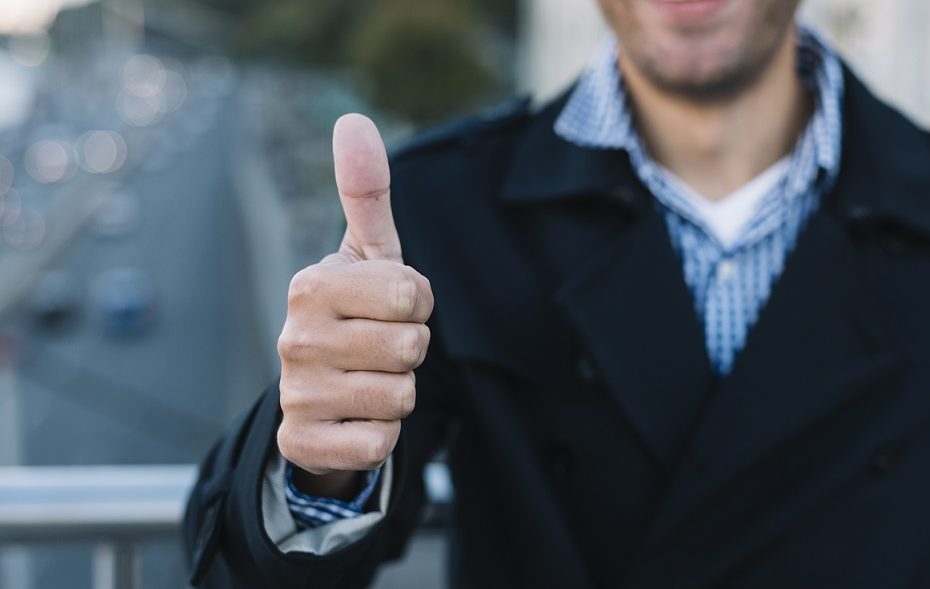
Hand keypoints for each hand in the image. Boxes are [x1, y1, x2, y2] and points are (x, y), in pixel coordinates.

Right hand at [276, 114, 432, 495]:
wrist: (318, 397)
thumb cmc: (355, 313)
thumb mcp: (367, 254)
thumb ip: (366, 192)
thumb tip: (353, 119)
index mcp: (312, 285)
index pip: (413, 295)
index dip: (419, 304)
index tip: (393, 306)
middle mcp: (294, 338)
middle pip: (412, 347)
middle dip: (411, 349)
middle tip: (380, 346)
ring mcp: (295, 393)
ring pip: (401, 397)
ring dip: (399, 393)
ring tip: (369, 379)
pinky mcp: (302, 443)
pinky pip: (381, 445)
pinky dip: (383, 435)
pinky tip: (356, 418)